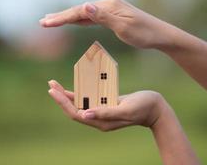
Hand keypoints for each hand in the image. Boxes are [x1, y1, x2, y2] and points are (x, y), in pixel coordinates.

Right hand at [40, 0, 173, 48]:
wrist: (160, 35)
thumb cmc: (144, 34)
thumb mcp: (124, 27)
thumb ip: (104, 17)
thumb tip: (85, 5)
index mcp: (109, 5)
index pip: (80, 12)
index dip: (62, 18)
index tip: (46, 23)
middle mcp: (108, 4)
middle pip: (79, 10)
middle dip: (61, 16)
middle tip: (43, 21)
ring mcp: (110, 9)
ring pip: (84, 13)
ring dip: (68, 17)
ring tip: (52, 20)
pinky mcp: (113, 15)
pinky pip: (92, 17)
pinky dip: (80, 20)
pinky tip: (74, 21)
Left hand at [47, 80, 166, 130]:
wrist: (156, 108)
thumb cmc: (143, 107)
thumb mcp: (125, 109)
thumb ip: (106, 113)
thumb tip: (84, 115)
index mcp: (102, 122)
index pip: (76, 113)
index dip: (63, 103)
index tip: (53, 91)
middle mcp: (99, 119)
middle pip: (75, 109)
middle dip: (61, 98)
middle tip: (50, 84)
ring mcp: (102, 112)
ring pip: (80, 104)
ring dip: (68, 95)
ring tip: (56, 84)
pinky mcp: (106, 105)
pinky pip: (89, 99)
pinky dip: (81, 93)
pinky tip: (74, 86)